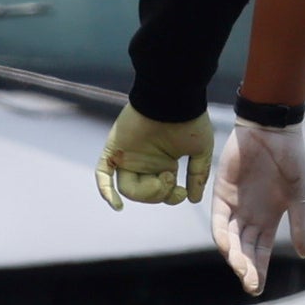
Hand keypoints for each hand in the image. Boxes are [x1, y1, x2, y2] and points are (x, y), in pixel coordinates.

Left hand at [96, 108, 214, 207]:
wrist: (173, 98)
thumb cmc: (190, 120)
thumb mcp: (200, 151)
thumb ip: (198, 175)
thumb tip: (193, 199)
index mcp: (162, 162)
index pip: (161, 191)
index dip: (170, 197)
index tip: (182, 192)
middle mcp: (144, 162)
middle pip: (144, 193)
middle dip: (159, 194)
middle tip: (171, 179)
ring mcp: (127, 157)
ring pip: (128, 188)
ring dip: (146, 191)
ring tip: (164, 176)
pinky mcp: (114, 150)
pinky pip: (103, 175)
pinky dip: (106, 191)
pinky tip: (117, 206)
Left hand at [210, 121, 304, 295]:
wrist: (274, 131)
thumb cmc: (291, 160)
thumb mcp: (300, 195)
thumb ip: (301, 223)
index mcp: (269, 219)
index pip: (261, 252)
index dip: (259, 270)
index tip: (258, 289)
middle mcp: (250, 217)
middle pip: (245, 250)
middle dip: (247, 270)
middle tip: (251, 285)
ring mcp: (235, 207)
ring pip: (232, 240)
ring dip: (236, 257)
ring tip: (242, 271)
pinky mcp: (221, 194)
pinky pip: (220, 221)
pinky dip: (223, 236)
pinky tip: (229, 249)